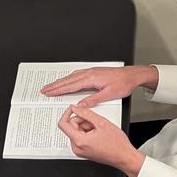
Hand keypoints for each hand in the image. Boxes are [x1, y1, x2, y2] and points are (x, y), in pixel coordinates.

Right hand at [40, 66, 156, 106]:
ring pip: (71, 77)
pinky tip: (67, 80)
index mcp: (91, 78)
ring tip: (52, 86)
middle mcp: (89, 73)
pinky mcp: (94, 72)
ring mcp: (91, 72)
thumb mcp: (109, 94)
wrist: (132, 75)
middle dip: (55, 85)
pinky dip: (68, 78)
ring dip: (60, 82)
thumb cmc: (123, 83)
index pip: (70, 85)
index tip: (49, 92)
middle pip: (68, 80)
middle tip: (44, 89)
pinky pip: (77, 75)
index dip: (58, 89)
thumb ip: (93, 99)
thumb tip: (81, 104)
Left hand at [58, 105, 144, 176]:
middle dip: (82, 121)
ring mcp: (80, 151)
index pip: (63, 124)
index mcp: (79, 141)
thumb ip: (86, 113)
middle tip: (95, 122)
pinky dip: (88, 132)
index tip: (73, 108)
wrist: (124, 157)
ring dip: (86, 126)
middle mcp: (77, 148)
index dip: (67, 113)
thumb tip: (76, 108)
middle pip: (71, 127)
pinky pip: (81, 137)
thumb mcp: (101, 123)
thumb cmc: (117, 145)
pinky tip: (98, 134)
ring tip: (99, 129)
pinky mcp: (84, 151)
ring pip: (77, 131)